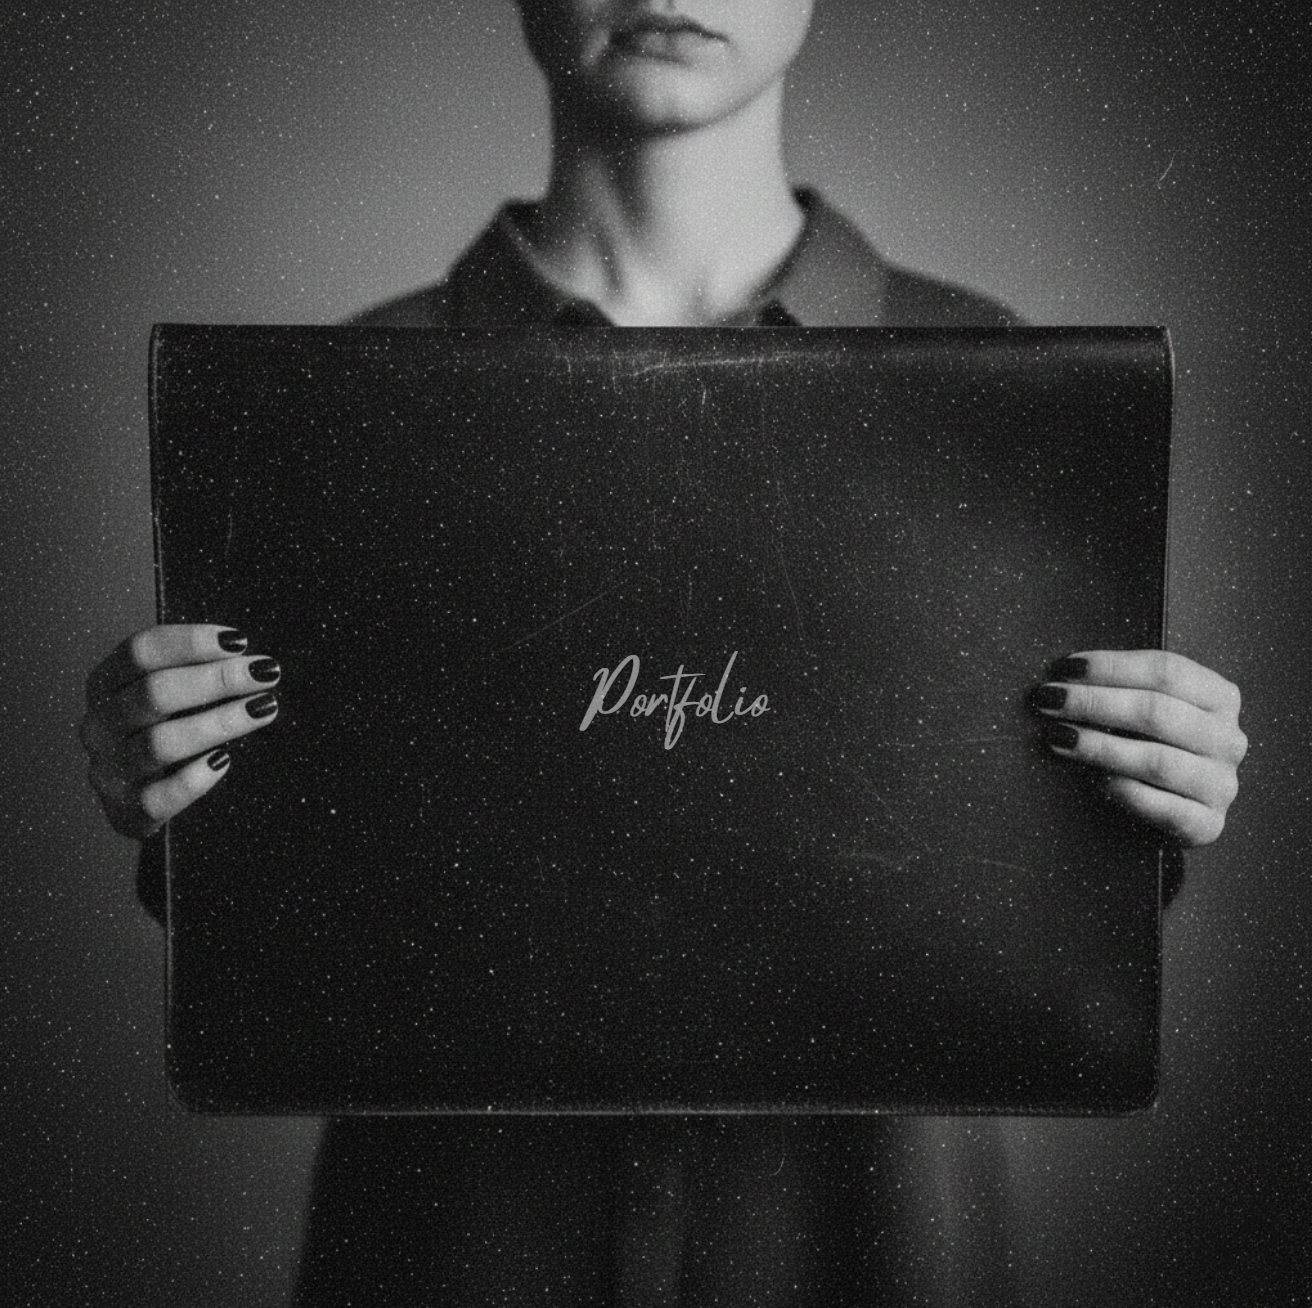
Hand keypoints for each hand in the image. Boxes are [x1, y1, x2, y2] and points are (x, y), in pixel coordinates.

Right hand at [79, 624, 280, 839]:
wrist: (145, 799)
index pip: (139, 652)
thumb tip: (254, 660)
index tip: (239, 641)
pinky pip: (162, 795)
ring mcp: (109, 769)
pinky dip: (195, 778)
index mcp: (106, 685)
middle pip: (154, 693)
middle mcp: (100, 725)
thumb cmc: (168, 730)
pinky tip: (225, 761)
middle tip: (265, 673)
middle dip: (217, 679)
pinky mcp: (127, 810)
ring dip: (219, 723)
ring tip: (264, 709)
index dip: (190, 642)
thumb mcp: (172, 695)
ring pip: (161, 743)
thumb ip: (197, 672)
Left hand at [1031, 650, 1245, 846]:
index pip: (1166, 670)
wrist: (1169, 810)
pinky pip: (1159, 806)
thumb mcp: (1146, 709)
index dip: (1111, 666)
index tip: (1063, 667)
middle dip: (1093, 702)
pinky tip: (1092, 780)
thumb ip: (1121, 688)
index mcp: (1219, 698)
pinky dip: (1122, 790)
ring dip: (1098, 746)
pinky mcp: (1207, 825)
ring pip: (1156, 760)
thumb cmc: (1148, 745)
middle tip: (1048, 699)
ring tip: (1056, 736)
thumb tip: (1064, 673)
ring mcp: (1221, 784)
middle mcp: (1228, 739)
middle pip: (1157, 711)